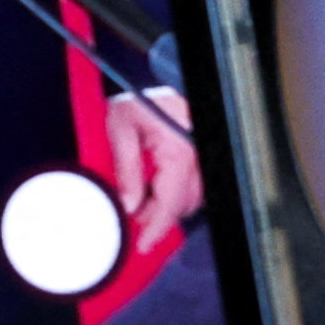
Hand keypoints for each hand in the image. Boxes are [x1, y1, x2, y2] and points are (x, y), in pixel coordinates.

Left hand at [105, 89, 199, 251]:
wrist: (151, 79)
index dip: (157, 228)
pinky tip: (155, 186)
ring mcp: (205, 153)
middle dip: (158, 216)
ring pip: (193, 197)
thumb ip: (127, 170)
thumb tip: (130, 205)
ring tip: (141, 199)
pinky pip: (196, 182)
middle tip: (133, 217)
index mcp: (180, 151)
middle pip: (185, 204)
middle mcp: (200, 154)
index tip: (144, 244)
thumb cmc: (136, 98)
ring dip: (168, 204)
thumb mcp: (119, 130)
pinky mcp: (204, 151)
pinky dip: (176, 190)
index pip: (172, 204)